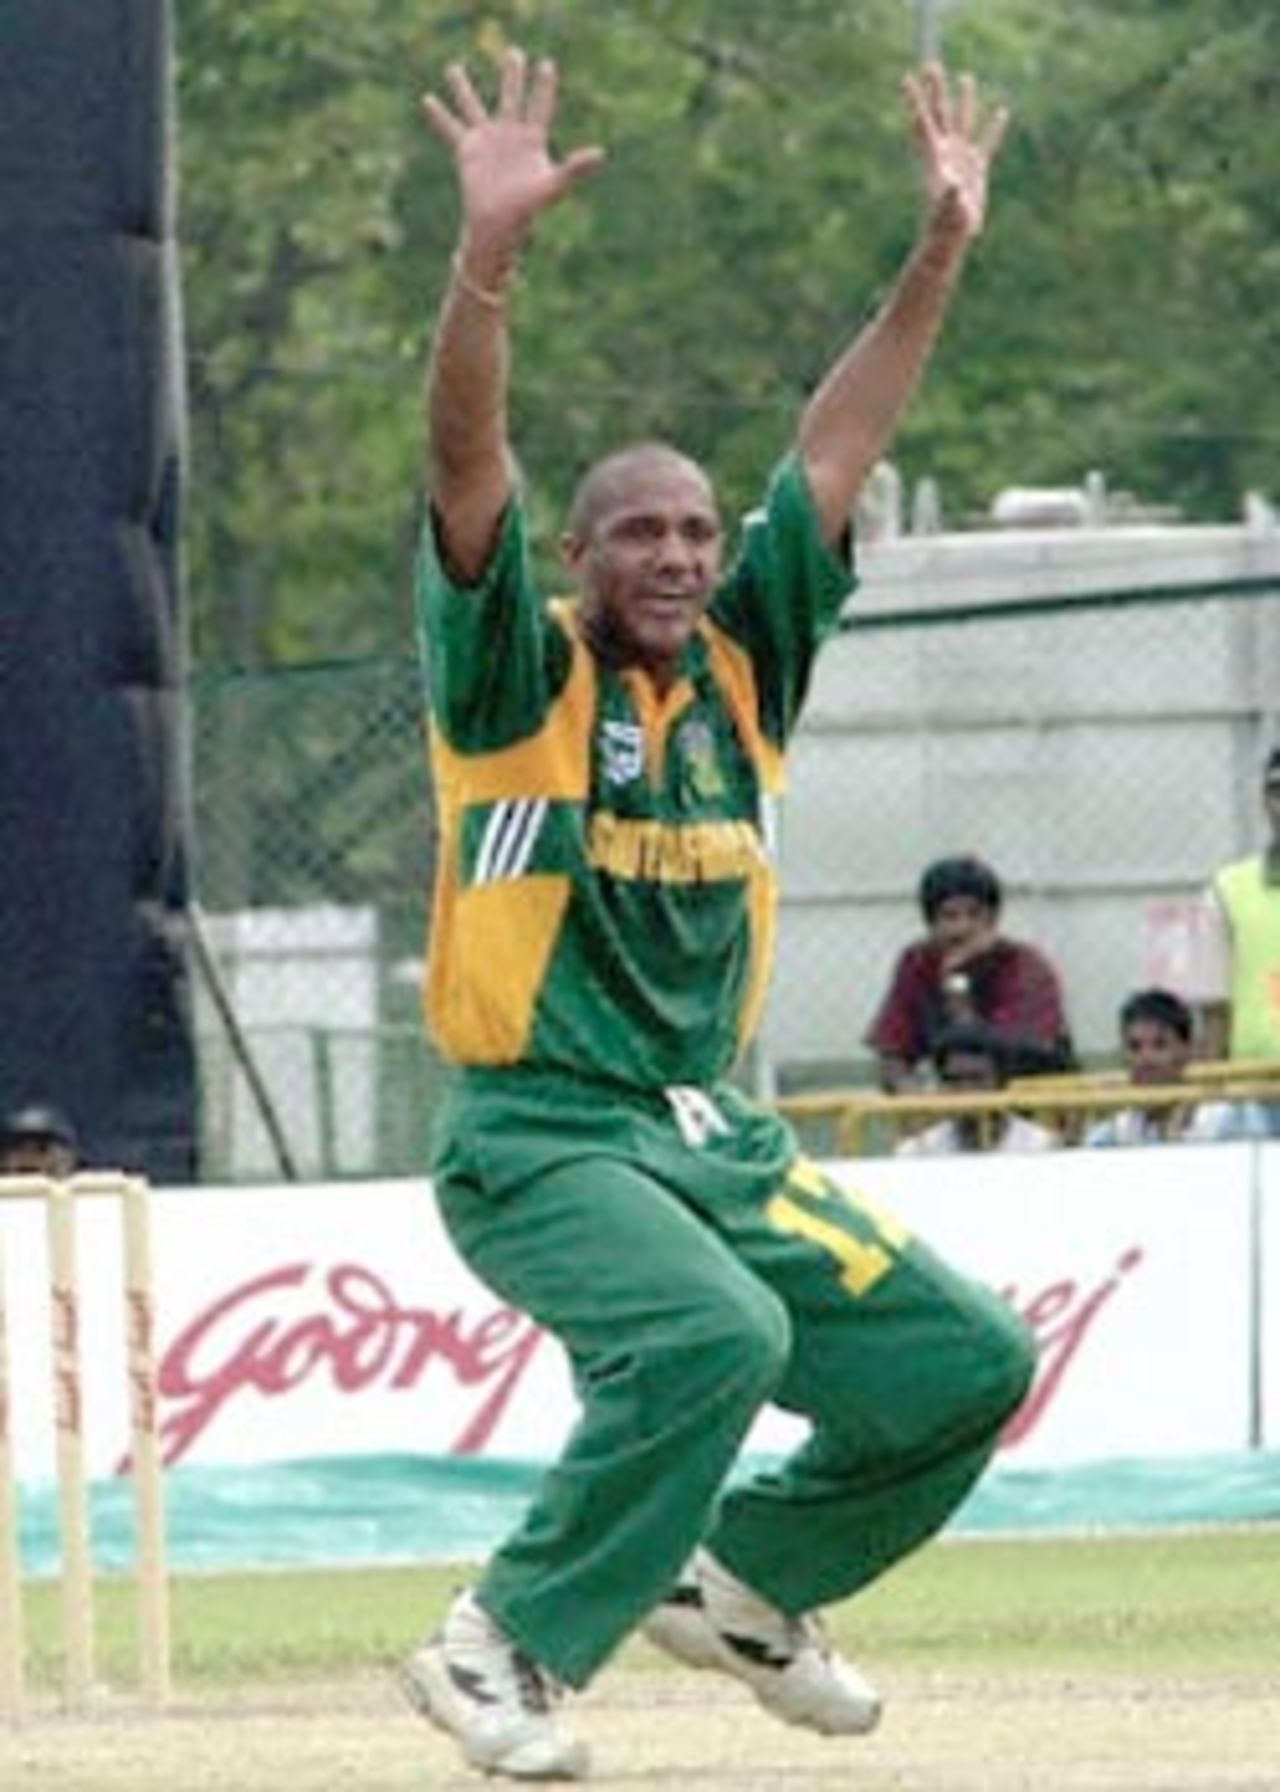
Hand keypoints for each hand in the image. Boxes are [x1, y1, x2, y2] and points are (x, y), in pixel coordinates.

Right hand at [421, 46, 603, 261]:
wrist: (496, 228)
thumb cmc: (526, 211)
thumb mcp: (552, 186)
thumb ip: (573, 168)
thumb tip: (600, 154)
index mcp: (531, 140)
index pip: (540, 106)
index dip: (544, 86)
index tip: (547, 65)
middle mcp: (509, 136)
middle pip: (510, 97)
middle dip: (512, 76)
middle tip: (514, 52)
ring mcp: (487, 142)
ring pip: (474, 107)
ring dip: (463, 88)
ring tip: (452, 67)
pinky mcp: (467, 151)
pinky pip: (450, 128)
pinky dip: (439, 115)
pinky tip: (428, 99)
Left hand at [902, 63, 1007, 241]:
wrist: (950, 238)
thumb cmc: (946, 226)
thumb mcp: (949, 209)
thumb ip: (950, 196)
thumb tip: (954, 186)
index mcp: (935, 157)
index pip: (923, 121)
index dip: (915, 100)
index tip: (905, 78)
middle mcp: (946, 153)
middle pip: (940, 112)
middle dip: (936, 88)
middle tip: (931, 63)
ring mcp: (961, 159)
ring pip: (963, 121)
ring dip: (964, 99)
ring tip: (966, 76)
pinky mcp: (976, 169)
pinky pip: (987, 142)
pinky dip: (994, 127)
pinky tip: (1001, 111)